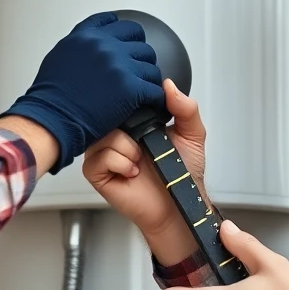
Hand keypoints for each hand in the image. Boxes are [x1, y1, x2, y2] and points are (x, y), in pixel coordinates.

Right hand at [1, 12, 164, 172]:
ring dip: (148, 77)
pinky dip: (155, 97)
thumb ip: (80, 47)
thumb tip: (90, 47)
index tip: (128, 40)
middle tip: (139, 69)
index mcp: (86, 36)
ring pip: (150, 65)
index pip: (114, 22)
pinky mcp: (130, 87)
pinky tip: (152, 102)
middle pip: (138, 41)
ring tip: (145, 88)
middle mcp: (104, 46)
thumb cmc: (50, 97)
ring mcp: (119, 65)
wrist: (51, 119)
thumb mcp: (60, 57)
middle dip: (139, 55)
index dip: (124, 33)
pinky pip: (154, 89)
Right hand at [83, 79, 204, 242]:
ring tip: (140, 160)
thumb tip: (169, 85)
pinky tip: (132, 172)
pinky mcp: (96, 171)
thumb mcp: (192, 135)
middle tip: (147, 141)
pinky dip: (120, 163)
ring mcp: (103, 152)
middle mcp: (115, 134)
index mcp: (134, 121)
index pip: (122, 100)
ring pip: (104, 136)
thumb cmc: (183, 173)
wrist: (178, 205)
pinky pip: (100, 157)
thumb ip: (186, 108)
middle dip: (131, 128)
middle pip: (108, 115)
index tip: (148, 114)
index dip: (132, 103)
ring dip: (128, 148)